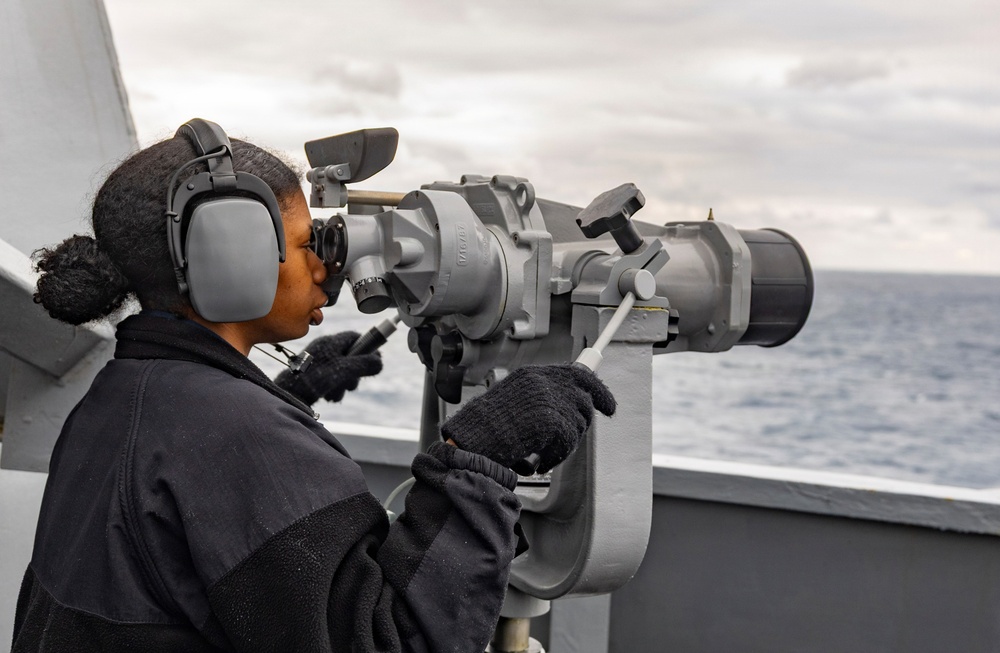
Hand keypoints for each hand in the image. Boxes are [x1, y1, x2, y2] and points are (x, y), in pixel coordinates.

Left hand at [274, 331, 382, 405]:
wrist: (288, 395)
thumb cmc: (313, 379)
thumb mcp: (343, 370)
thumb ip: (363, 364)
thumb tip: (379, 362)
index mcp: (330, 342)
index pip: (355, 337)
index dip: (367, 347)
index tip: (374, 358)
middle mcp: (325, 350)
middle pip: (351, 356)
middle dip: (356, 373)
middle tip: (353, 383)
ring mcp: (319, 363)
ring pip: (343, 371)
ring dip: (344, 384)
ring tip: (337, 392)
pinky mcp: (315, 376)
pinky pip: (333, 380)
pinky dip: (334, 389)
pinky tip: (329, 396)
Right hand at [441, 364, 615, 472]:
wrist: (471, 441)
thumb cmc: (486, 429)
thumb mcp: (514, 401)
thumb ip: (542, 399)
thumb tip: (574, 406)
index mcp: (533, 374)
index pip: (579, 375)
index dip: (598, 391)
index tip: (609, 406)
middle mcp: (543, 382)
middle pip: (584, 402)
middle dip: (578, 425)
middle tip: (561, 442)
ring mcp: (549, 399)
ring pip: (578, 424)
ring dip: (563, 445)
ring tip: (541, 453)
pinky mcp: (553, 420)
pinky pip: (568, 443)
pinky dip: (555, 457)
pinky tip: (538, 461)